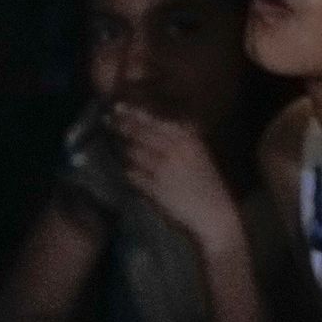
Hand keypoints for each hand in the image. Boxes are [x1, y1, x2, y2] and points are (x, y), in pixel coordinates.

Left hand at [107, 104, 236, 252]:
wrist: (214, 214)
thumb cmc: (208, 185)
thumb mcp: (200, 154)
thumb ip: (179, 139)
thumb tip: (151, 126)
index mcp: (188, 138)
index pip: (153, 121)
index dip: (133, 113)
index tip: (117, 107)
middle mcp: (174, 149)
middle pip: (139, 133)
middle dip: (121, 126)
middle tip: (107, 120)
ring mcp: (163, 168)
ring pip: (133, 153)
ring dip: (126, 152)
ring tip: (123, 151)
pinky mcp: (155, 188)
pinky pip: (133, 176)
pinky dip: (130, 174)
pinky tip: (131, 175)